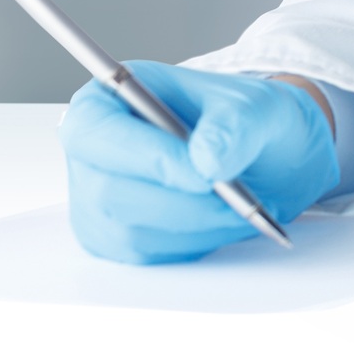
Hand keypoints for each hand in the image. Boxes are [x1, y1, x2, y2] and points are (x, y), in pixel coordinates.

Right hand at [59, 62, 338, 263]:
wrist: (262, 155)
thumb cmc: (244, 120)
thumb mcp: (257, 105)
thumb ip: (235, 124)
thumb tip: (206, 158)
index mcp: (108, 98)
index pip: (97, 132)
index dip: (146, 157)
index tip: (204, 175)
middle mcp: (92, 151)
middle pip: (109, 192)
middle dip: (182, 202)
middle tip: (237, 199)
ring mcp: (96, 200)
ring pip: (132, 232)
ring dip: (197, 225)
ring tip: (243, 206)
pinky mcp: (114, 240)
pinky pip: (148, 256)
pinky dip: (195, 242)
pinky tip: (224, 219)